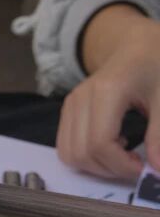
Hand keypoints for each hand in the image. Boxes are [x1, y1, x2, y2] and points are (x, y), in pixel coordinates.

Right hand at [57, 4, 159, 178]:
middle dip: (111, 170)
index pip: (100, 143)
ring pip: (69, 155)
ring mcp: (69, 105)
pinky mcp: (67, 111)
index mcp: (106, 91)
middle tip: (138, 166)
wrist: (136, 45)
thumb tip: (158, 170)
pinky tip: (112, 146)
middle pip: (82, 153)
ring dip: (97, 167)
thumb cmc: (155, 66)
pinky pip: (66, 147)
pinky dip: (87, 157)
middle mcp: (80, 99)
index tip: (147, 169)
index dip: (122, 166)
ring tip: (125, 157)